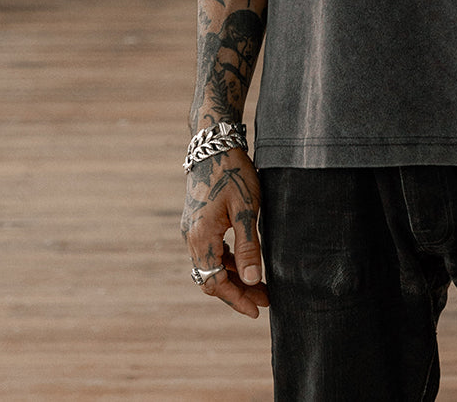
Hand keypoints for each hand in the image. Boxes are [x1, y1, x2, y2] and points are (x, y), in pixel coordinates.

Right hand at [181, 147, 269, 318]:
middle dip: (238, 291)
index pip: (216, 282)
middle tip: (265, 299)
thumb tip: (253, 280)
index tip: (257, 310)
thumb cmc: (233, 173)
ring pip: (211, 265)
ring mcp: (192, 229)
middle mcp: (191, 237)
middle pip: (212, 278)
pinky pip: (211, 251)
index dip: (236, 299)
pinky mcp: (197, 222)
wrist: (214, 146)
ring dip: (234, 277)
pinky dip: (227, 261)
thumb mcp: (246, 209)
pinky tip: (246, 262)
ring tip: (260, 283)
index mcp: (201, 238)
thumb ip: (249, 246)